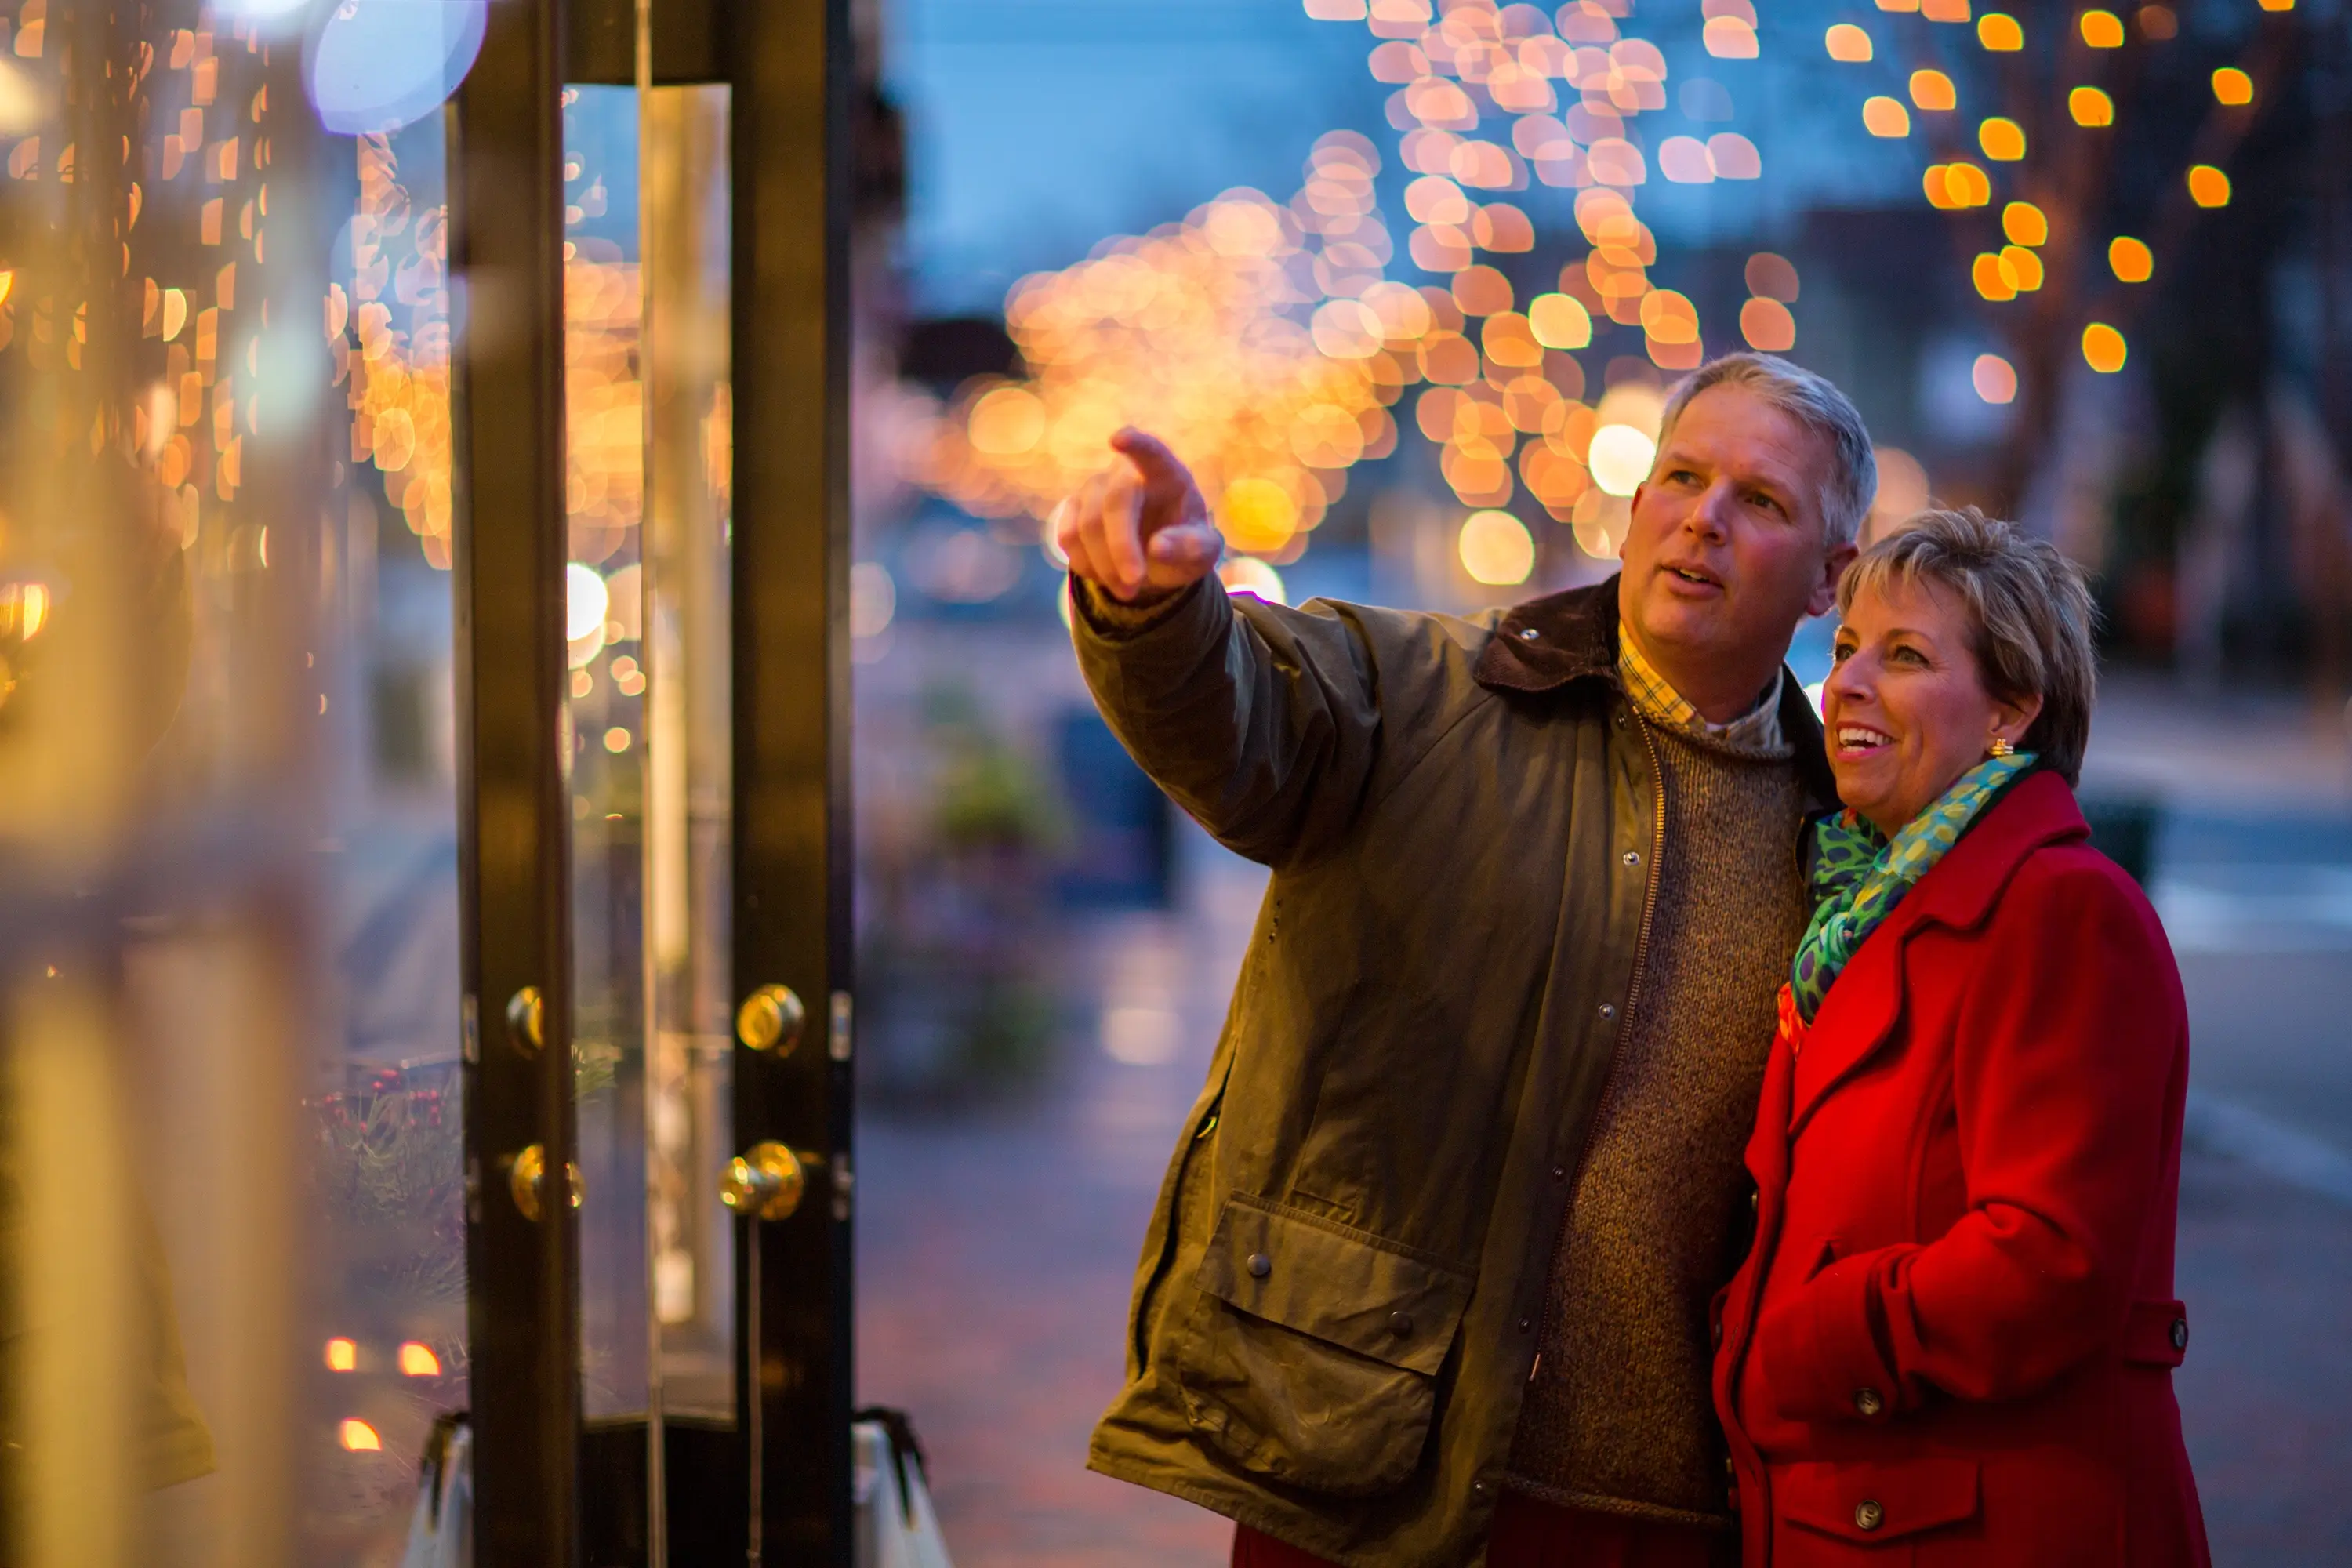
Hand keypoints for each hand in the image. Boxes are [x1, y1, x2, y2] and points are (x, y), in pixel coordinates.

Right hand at [1053, 429, 1224, 603]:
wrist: (1157, 557)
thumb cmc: (1185, 546)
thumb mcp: (1203, 554)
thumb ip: (1192, 548)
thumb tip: (1158, 546)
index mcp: (1167, 473)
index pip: (1151, 451)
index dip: (1136, 444)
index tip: (1119, 438)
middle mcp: (1126, 473)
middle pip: (1115, 501)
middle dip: (1121, 547)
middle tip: (1134, 585)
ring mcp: (1095, 487)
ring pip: (1087, 525)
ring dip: (1105, 566)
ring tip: (1129, 591)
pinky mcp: (1073, 508)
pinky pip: (1068, 536)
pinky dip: (1086, 565)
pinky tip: (1106, 576)